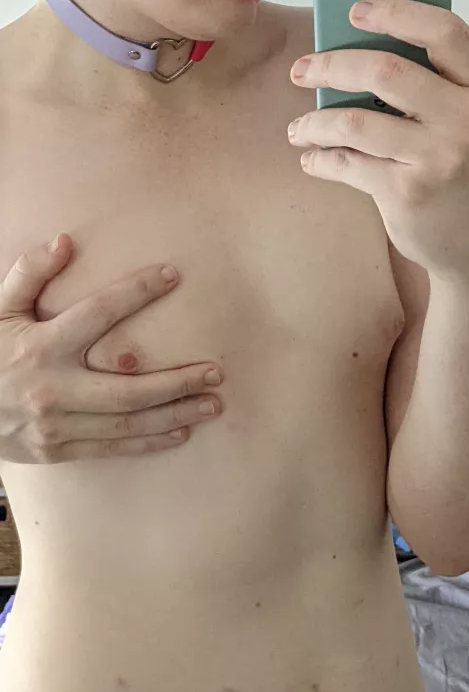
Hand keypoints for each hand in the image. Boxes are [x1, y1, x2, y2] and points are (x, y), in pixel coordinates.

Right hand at [0, 234, 223, 463]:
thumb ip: (29, 274)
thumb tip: (65, 241)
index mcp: (42, 346)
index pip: (99, 313)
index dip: (137, 291)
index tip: (171, 275)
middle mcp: (54, 389)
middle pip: (129, 389)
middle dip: (178, 381)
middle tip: (216, 372)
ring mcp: (57, 425)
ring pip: (128, 423)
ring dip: (175, 413)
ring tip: (212, 403)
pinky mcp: (58, 450)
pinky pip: (112, 448)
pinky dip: (149, 441)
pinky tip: (181, 432)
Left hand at [288, 0, 468, 286]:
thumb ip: (436, 90)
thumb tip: (361, 57)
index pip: (445, 32)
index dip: (397, 13)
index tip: (355, 11)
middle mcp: (467, 120)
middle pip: (385, 70)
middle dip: (331, 65)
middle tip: (303, 70)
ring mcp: (438, 157)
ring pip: (355, 120)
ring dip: (315, 122)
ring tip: (300, 129)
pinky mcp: (409, 192)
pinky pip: (347, 163)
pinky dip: (321, 159)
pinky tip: (312, 159)